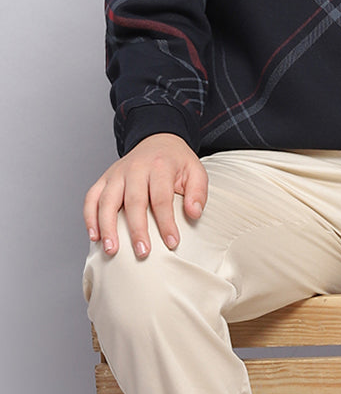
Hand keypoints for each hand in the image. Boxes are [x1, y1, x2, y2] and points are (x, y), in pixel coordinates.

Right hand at [84, 133, 207, 257]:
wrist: (158, 141)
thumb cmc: (177, 162)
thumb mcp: (196, 172)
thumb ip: (198, 192)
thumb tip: (194, 214)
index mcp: (159, 166)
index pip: (161, 198)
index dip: (166, 222)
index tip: (172, 243)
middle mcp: (135, 169)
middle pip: (133, 202)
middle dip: (137, 229)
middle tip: (142, 252)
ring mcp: (116, 174)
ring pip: (107, 201)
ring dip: (107, 226)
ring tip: (112, 250)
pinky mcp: (104, 179)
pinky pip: (91, 198)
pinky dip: (90, 217)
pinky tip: (95, 236)